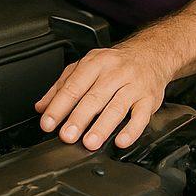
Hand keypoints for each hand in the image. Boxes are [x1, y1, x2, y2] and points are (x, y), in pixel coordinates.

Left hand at [35, 41, 172, 149]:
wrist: (152, 53)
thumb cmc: (116, 63)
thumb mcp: (87, 65)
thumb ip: (62, 86)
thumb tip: (42, 107)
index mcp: (96, 63)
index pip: (74, 86)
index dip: (59, 106)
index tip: (48, 122)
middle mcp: (116, 72)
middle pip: (95, 97)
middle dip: (79, 118)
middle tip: (67, 135)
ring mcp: (134, 85)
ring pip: (117, 107)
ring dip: (103, 126)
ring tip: (90, 142)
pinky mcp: (149, 99)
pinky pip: (141, 116)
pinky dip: (132, 130)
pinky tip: (121, 140)